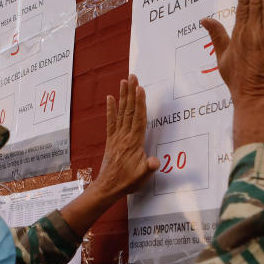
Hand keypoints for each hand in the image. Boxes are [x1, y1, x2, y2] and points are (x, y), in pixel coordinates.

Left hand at [95, 74, 158, 197]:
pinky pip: (111, 121)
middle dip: (131, 93)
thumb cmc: (127, 182)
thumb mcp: (141, 177)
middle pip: (129, 111)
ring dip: (123, 96)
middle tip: (132, 77)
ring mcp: (116, 137)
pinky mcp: (111, 140)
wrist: (108, 187)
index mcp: (134, 143)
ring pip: (121, 113)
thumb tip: (155, 161)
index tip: (140, 89)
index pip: (138, 119)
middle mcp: (124, 136)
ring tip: (123, 81)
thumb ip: (148, 168)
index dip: (140, 103)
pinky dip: (110, 109)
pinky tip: (110, 98)